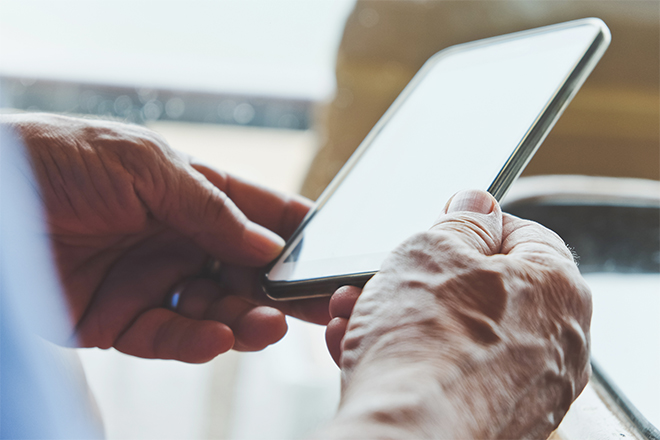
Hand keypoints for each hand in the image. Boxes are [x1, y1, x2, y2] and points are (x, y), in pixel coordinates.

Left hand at [3, 113, 328, 362]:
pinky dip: (197, 340)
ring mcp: (151, 280)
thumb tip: (269, 243)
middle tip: (318, 304)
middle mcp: (177, 239)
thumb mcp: (145, 166)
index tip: (333, 249)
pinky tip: (220, 336)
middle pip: (246, 269)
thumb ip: (210, 207)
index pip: (257, 212)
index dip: (297, 230)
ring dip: (247, 318)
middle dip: (283, 286)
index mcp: (189, 192)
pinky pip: (169, 336)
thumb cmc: (57, 159)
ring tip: (272, 324)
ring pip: (216, 308)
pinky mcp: (119, 321)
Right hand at [323, 190, 590, 438]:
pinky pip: (451, 375)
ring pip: (458, 334)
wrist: (408, 437)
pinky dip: (412, 359)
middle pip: (482, 290)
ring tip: (354, 313)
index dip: (472, 225)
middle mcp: (555, 342)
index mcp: (557, 287)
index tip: (440, 229)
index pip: (523, 234)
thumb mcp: (433, 251)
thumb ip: (461, 222)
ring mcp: (527, 388)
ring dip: (402, 318)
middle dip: (420, 279)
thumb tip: (477, 204)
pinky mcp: (495, 420)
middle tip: (382, 277)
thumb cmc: (425, 341)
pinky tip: (363, 350)